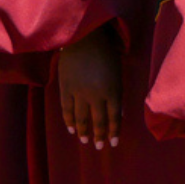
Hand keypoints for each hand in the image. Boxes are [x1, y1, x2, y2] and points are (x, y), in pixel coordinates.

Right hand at [58, 25, 121, 148]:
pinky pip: (67, 110)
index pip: (114, 117)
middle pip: (99, 121)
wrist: (84, 36)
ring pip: (81, 119)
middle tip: (99, 147)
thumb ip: (117, 91)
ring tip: (86, 141)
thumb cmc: (105, 50)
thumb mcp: (117, 70)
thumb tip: (119, 114)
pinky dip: (69, 121)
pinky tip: (71, 129)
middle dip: (100, 136)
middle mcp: (96, 94)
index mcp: (113, 88)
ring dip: (84, 132)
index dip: (114, 131)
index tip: (113, 143)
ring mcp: (79, 92)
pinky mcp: (65, 88)